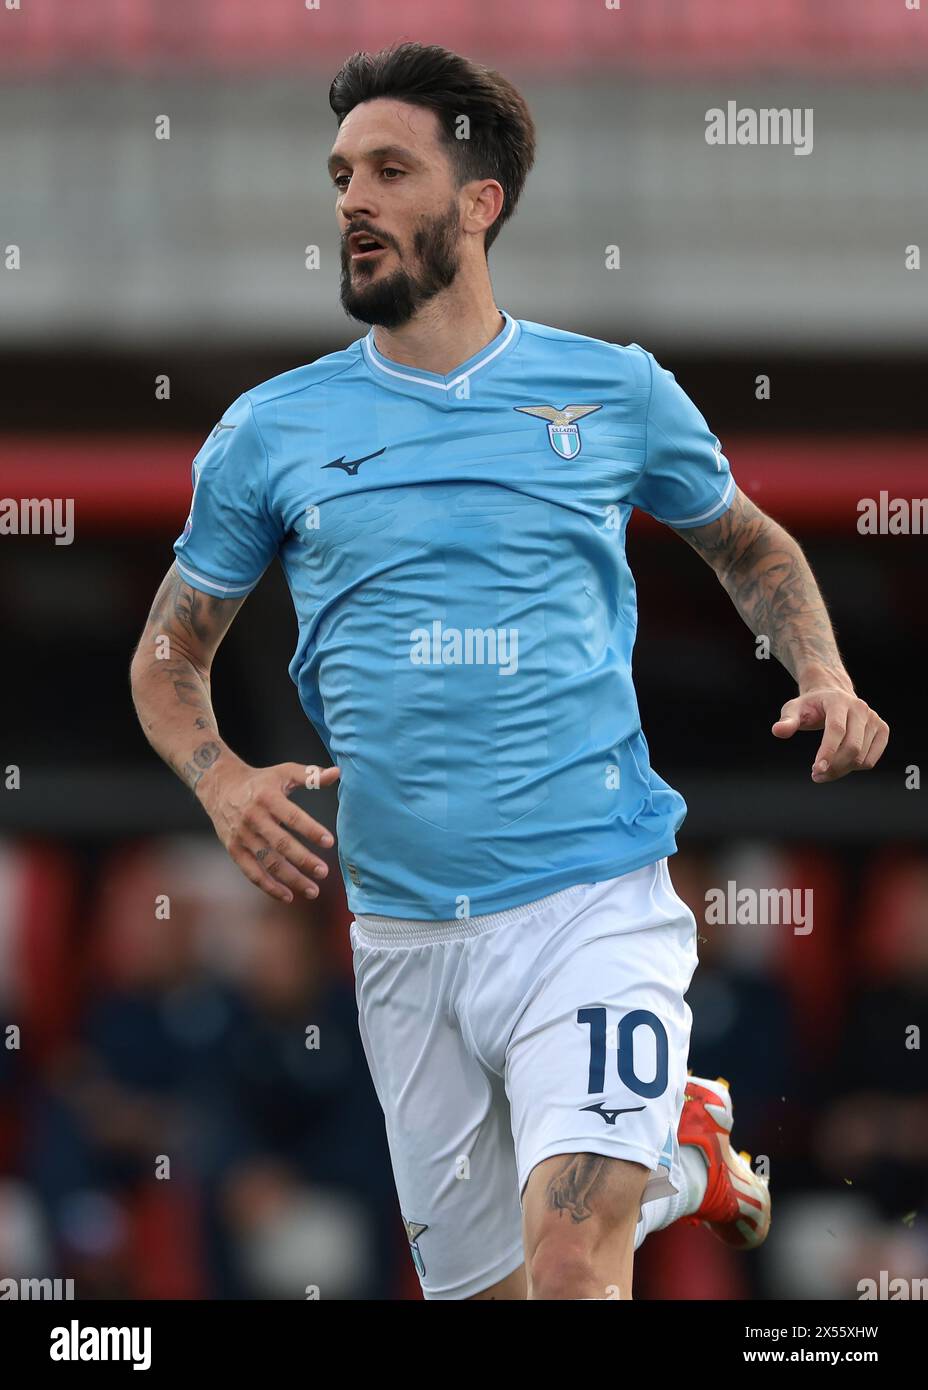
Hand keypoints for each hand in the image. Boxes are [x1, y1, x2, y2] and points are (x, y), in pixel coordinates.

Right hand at [197, 758, 339, 901]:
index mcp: (268, 798)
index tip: (329, 842)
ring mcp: (242, 836)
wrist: (220, 785)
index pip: (292, 817)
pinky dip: (269, 887)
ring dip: (291, 879)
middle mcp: (253, 818)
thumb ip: (310, 775)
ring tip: (313, 890)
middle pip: (281, 844)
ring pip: (268, 862)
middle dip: (303, 860)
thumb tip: (338, 773)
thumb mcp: (284, 772)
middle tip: (324, 872)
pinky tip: (288, 896)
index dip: (311, 830)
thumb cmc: (261, 780)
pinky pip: (252, 872)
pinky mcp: (234, 849)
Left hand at [772, 689, 888, 781]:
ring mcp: (874, 719)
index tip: (816, 770)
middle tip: (816, 775)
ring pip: (862, 757)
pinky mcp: (882, 730)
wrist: (833, 696)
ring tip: (825, 769)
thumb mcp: (794, 709)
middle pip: (852, 747)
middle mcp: (860, 708)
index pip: (836, 730)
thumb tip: (778, 731)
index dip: (827, 752)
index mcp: (839, 701)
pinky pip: (871, 760)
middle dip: (833, 766)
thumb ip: (787, 721)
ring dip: (842, 770)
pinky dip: (855, 768)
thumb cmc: (811, 706)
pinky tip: (841, 763)